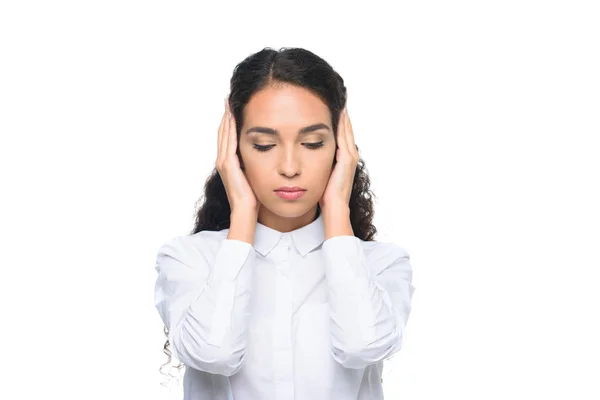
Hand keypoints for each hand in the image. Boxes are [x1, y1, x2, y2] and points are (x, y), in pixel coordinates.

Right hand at [216, 97, 260, 215]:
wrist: (245, 211)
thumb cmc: (253, 197)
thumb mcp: (253, 175)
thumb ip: (254, 164)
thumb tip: (266, 154)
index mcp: (228, 162)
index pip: (227, 136)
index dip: (229, 121)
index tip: (233, 107)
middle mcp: (223, 160)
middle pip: (223, 131)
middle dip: (226, 115)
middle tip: (229, 98)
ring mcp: (224, 162)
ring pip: (224, 133)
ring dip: (226, 117)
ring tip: (230, 102)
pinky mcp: (228, 164)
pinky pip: (228, 141)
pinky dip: (229, 128)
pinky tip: (233, 117)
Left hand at [319, 107, 358, 213]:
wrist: (334, 206)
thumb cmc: (325, 194)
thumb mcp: (321, 172)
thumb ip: (318, 161)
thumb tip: (305, 154)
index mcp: (344, 158)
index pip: (342, 134)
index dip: (338, 121)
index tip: (331, 107)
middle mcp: (350, 155)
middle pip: (346, 129)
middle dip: (342, 114)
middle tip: (338, 98)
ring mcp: (350, 156)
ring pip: (346, 130)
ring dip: (344, 116)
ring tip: (339, 101)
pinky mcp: (347, 159)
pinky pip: (344, 136)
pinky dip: (343, 124)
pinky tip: (339, 113)